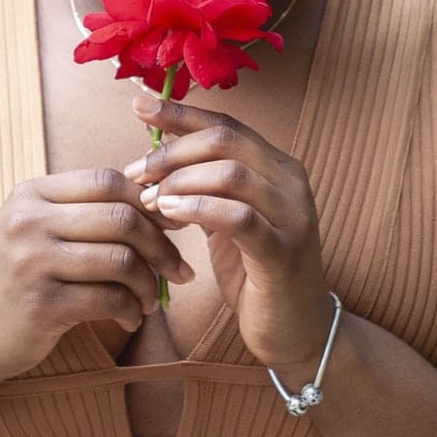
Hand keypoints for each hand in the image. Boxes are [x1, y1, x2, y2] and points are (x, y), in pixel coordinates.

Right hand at [0, 169, 193, 380]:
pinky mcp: (41, 305)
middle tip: (177, 268)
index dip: (148, 201)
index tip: (171, 224)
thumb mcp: (35, 229)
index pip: (107, 180)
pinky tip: (130, 318)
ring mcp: (32, 263)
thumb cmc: (15, 278)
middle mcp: (28, 221)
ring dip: (148, 283)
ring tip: (150, 299)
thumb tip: (158, 200)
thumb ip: (83, 210)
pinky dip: (130, 310)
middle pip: (121, 218)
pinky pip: (109, 299)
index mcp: (30, 194)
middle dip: (161, 245)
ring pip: (121, 260)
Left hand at [126, 94, 331, 377]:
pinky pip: (238, 217)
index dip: (180, 112)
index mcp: (278, 167)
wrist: (298, 331)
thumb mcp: (227, 221)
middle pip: (224, 141)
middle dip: (172, 151)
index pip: (225, 125)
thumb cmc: (256, 274)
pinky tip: (170, 214)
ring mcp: (292, 215)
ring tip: (150, 201)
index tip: (138, 104)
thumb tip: (156, 155)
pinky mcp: (283, 252)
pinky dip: (198, 209)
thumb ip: (204, 185)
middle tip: (137, 172)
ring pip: (230, 173)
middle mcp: (290, 182)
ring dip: (179, 181)